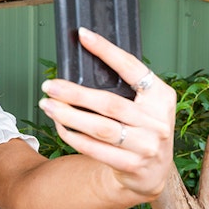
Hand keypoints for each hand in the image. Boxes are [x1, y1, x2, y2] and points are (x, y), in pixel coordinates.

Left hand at [38, 27, 175, 199]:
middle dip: (74, 93)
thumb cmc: (141, 130)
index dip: (107, 51)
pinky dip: (73, 136)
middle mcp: (157, 121)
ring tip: (47, 105)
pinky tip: (59, 126)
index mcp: (162, 97)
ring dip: (68, 115)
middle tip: (49, 85)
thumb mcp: (145, 106)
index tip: (84, 35)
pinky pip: (94, 149)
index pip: (132, 68)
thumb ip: (125, 89)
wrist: (153, 174)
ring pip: (100, 127)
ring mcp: (147, 145)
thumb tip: (83, 62)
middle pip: (109, 103)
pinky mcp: (132, 165)